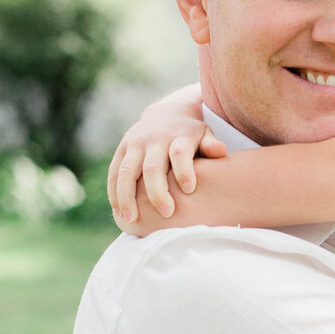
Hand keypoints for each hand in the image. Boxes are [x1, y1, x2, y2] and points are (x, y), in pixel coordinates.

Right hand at [107, 91, 226, 222]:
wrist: (167, 114)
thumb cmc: (191, 135)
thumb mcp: (205, 135)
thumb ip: (211, 145)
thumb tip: (220, 151)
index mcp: (178, 136)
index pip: (180, 152)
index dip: (184, 171)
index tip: (190, 190)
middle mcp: (154, 139)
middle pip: (152, 167)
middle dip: (157, 192)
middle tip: (167, 213)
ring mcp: (135, 144)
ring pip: (126, 171)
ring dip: (127, 196)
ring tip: (131, 219)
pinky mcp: (121, 150)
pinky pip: (114, 172)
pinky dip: (114, 192)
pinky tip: (119, 212)